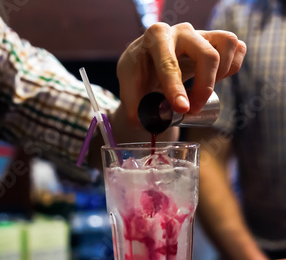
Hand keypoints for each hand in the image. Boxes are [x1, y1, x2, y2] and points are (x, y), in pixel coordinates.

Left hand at [117, 22, 246, 125]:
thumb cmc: (138, 74)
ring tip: (201, 91)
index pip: (169, 64)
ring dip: (220, 75)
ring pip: (227, 45)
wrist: (146, 64)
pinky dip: (232, 66)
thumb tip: (151, 122)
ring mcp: (201, 33)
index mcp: (155, 37)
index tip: (182, 109)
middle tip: (192, 110)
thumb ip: (135, 108)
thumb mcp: (128, 90)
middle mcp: (181, 31)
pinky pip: (237, 48)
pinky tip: (214, 80)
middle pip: (207, 55)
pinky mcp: (216, 40)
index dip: (176, 89)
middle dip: (203, 88)